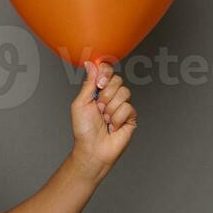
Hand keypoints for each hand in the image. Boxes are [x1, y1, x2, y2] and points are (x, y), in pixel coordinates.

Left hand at [69, 60, 136, 177]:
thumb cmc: (84, 129)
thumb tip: (90, 64)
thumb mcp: (81, 103)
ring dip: (110, 109)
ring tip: (105, 119)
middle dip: (106, 95)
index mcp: (98, 91)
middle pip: (117, 80)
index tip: (100, 83)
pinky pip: (128, 108)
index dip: (105, 73)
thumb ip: (89, 83)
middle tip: (99, 107)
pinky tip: (113, 126)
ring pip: (124, 93)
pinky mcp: (131, 117)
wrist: (92, 149)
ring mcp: (122, 106)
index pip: (107, 71)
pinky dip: (117, 118)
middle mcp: (111, 96)